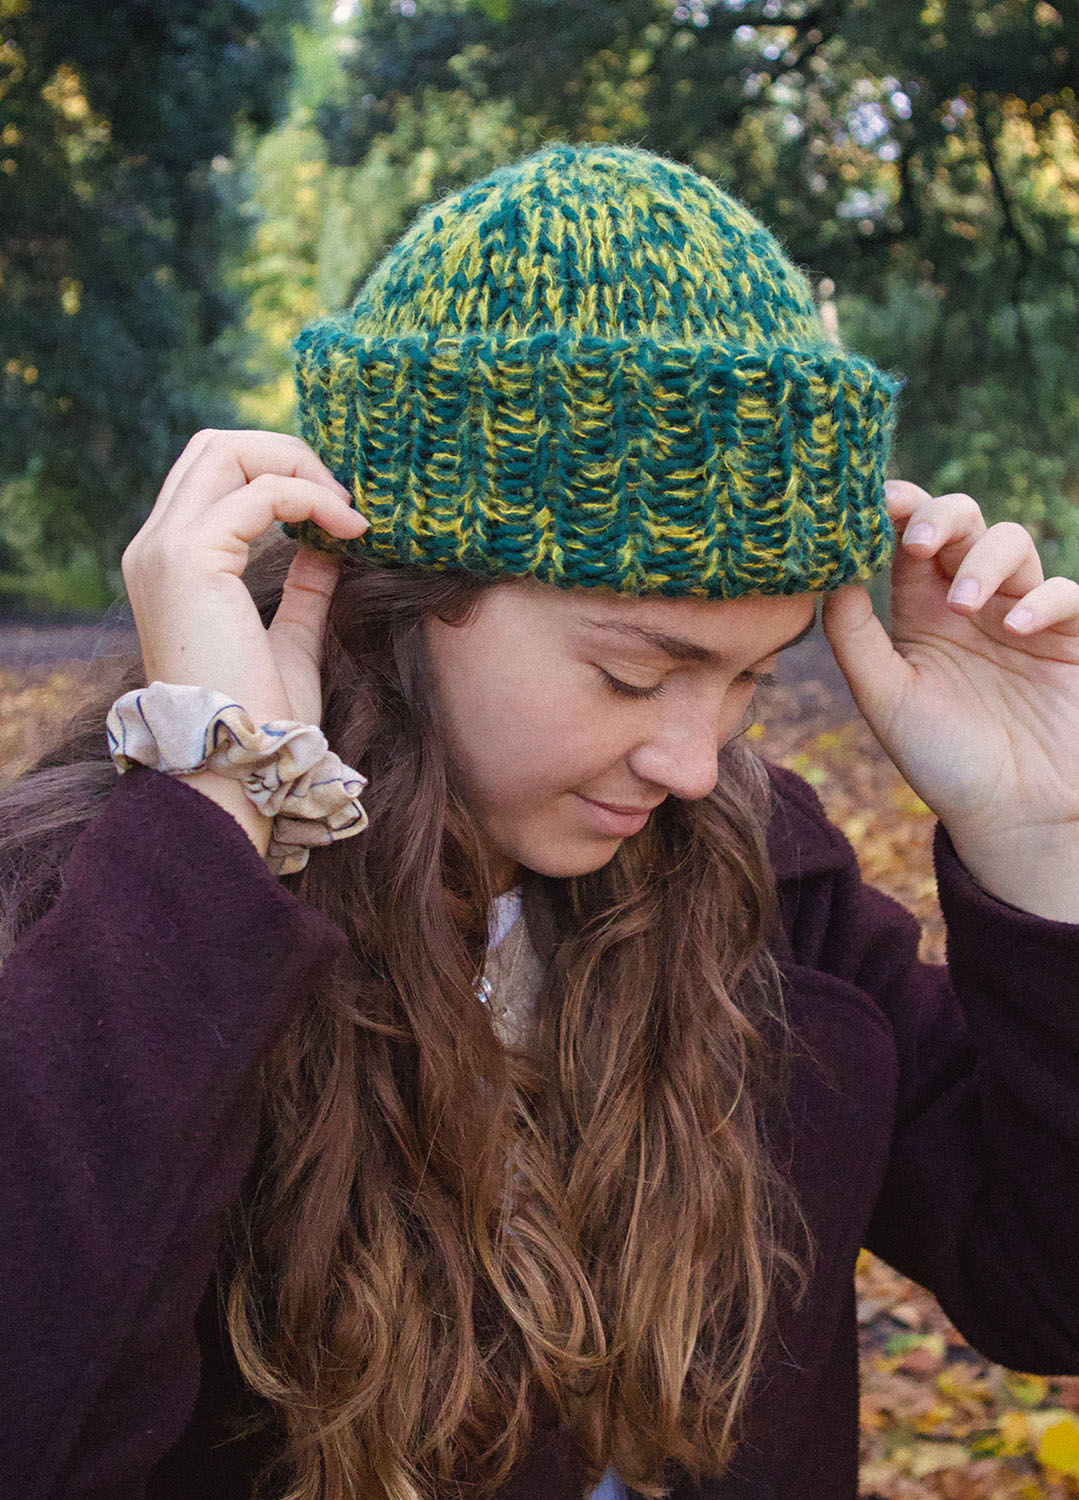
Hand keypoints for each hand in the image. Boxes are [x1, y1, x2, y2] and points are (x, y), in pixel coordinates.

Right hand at [121, 430, 366, 849]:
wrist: (240, 764)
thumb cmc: (263, 716)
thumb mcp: (293, 636)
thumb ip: (308, 583)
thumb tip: (334, 540)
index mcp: (169, 562)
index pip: (214, 475)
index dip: (279, 471)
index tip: (339, 506)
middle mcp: (154, 545)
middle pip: (216, 446)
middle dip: (289, 455)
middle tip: (346, 495)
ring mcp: (165, 548)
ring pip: (228, 450)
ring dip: (301, 468)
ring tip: (351, 511)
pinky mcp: (190, 557)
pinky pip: (259, 494)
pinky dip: (311, 498)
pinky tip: (350, 531)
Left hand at [822, 481, 1078, 920]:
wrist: (1009, 817)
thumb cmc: (941, 761)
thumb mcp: (885, 698)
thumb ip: (855, 636)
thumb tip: (830, 572)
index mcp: (921, 611)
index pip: (907, 539)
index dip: (896, 510)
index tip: (875, 501)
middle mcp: (970, 603)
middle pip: (963, 523)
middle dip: (942, 516)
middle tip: (919, 540)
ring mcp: (1022, 615)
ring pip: (1013, 543)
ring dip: (985, 561)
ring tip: (964, 606)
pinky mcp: (1069, 639)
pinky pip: (1067, 593)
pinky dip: (1045, 600)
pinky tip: (1017, 628)